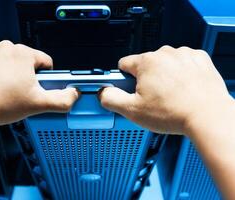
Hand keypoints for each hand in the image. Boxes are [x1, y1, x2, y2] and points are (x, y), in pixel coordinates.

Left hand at [0, 40, 78, 125]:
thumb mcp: (38, 104)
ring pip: (16, 64)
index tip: (37, 90)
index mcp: (23, 53)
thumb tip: (73, 94)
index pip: (47, 63)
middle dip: (30, 78)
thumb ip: (62, 100)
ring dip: (15, 76)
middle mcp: (8, 47)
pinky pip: (1, 64)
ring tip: (7, 91)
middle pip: (31, 63)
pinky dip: (1, 74)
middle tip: (21, 94)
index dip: (46, 80)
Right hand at [100, 46, 232, 134]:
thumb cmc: (174, 113)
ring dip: (165, 75)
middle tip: (153, 98)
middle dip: (146, 79)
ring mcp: (183, 55)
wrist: (208, 115)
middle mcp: (164, 54)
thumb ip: (111, 99)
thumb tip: (103, 92)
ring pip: (165, 63)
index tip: (130, 88)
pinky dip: (182, 73)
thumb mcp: (133, 110)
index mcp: (146, 62)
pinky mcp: (199, 59)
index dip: (124, 78)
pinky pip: (184, 63)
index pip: (124, 64)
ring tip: (171, 94)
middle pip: (146, 64)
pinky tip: (184, 87)